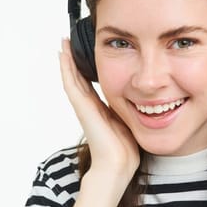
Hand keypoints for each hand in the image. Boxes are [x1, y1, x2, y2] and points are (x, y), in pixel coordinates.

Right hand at [59, 38, 139, 180]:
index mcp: (100, 109)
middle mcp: (89, 106)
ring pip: (71, 77)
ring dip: (66, 60)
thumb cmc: (125, 149)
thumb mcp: (129, 121)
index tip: (83, 53)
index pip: (89, 84)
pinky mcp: (81, 107)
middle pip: (78, 78)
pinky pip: (71, 83)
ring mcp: (83, 106)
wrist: (118, 164)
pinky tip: (62, 55)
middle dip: (73, 60)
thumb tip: (144, 101)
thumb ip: (130, 110)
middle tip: (67, 42)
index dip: (85, 69)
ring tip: (62, 42)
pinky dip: (66, 68)